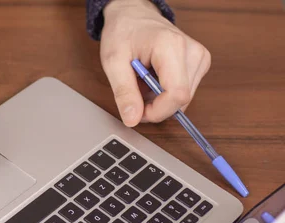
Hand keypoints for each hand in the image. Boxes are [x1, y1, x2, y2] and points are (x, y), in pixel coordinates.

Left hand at [100, 0, 210, 126]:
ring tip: (142, 82)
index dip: (158, 111)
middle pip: (182, 100)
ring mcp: (199, 57)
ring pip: (184, 99)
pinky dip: (165, 93)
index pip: (177, 94)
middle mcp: (192, 51)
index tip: (138, 112)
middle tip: (135, 96)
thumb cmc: (123, 31)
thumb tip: (132, 119)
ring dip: (160, 100)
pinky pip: (184, 91)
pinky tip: (153, 80)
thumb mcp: (113, 62)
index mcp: (171, 47)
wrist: (133, 13)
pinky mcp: (199, 62)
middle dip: (156, 107)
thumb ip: (124, 92)